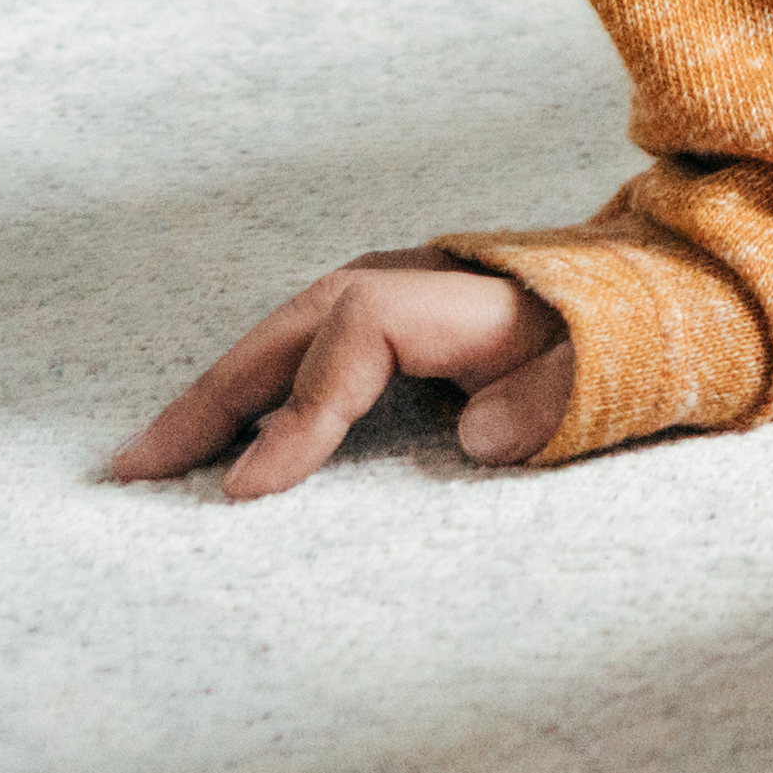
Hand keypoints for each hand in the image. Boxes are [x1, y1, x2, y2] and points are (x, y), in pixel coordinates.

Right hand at [112, 250, 572, 498]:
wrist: (635, 299)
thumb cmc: (615, 346)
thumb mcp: (604, 373)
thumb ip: (548, 401)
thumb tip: (477, 435)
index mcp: (458, 296)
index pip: (354, 338)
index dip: (299, 413)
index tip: (250, 490)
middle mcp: (409, 281)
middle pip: (291, 332)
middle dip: (210, 401)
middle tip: (137, 470)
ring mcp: (389, 291)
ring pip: (281, 340)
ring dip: (215, 394)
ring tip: (148, 457)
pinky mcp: (383, 317)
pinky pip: (300, 351)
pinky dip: (250, 389)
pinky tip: (209, 437)